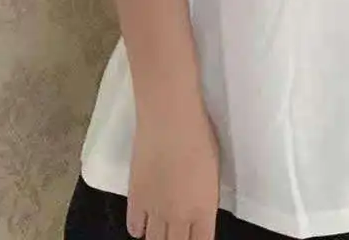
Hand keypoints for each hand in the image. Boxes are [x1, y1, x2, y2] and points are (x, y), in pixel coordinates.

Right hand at [127, 103, 220, 239]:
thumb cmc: (200, 136)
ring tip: (162, 232)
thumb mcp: (213, 171)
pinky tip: (142, 226)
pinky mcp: (135, 199)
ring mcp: (154, 210)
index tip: (195, 237)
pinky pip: (135, 227)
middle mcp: (179, 217)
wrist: (170, 120)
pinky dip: (139, 229)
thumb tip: (199, 210)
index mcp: (204, 209)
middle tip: (176, 234)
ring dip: (158, 238)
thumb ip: (205, 198)